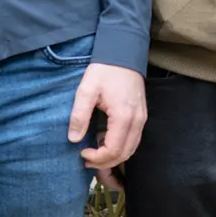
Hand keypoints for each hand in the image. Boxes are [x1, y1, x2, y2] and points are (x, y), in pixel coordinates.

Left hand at [71, 63, 145, 191]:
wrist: (124, 54)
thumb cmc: (105, 70)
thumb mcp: (86, 90)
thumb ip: (79, 115)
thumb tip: (74, 139)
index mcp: (123, 116)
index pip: (113, 150)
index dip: (97, 158)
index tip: (82, 152)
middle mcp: (137, 120)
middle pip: (125, 154)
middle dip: (105, 163)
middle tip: (86, 159)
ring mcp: (142, 118)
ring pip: (132, 149)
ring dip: (114, 157)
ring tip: (95, 155)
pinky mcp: (142, 116)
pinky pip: (134, 140)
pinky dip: (121, 148)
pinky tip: (106, 143)